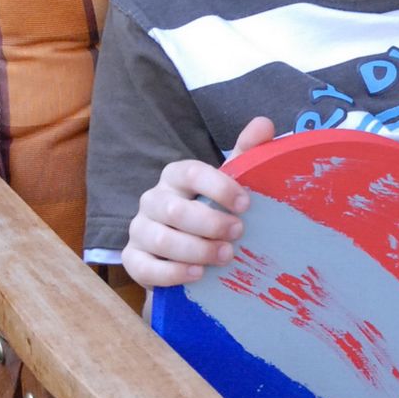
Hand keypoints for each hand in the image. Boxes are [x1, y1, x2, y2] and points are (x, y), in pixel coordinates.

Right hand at [120, 117, 274, 288]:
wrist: (189, 254)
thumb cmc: (211, 212)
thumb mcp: (230, 185)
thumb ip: (246, 156)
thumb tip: (264, 123)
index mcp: (175, 177)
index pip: (191, 172)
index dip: (218, 187)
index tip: (246, 203)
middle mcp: (152, 200)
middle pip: (173, 209)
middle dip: (209, 222)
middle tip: (238, 233)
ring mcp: (139, 229)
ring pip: (160, 238)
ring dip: (195, 248)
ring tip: (225, 256)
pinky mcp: (133, 259)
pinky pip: (144, 267)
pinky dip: (172, 273)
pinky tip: (197, 274)